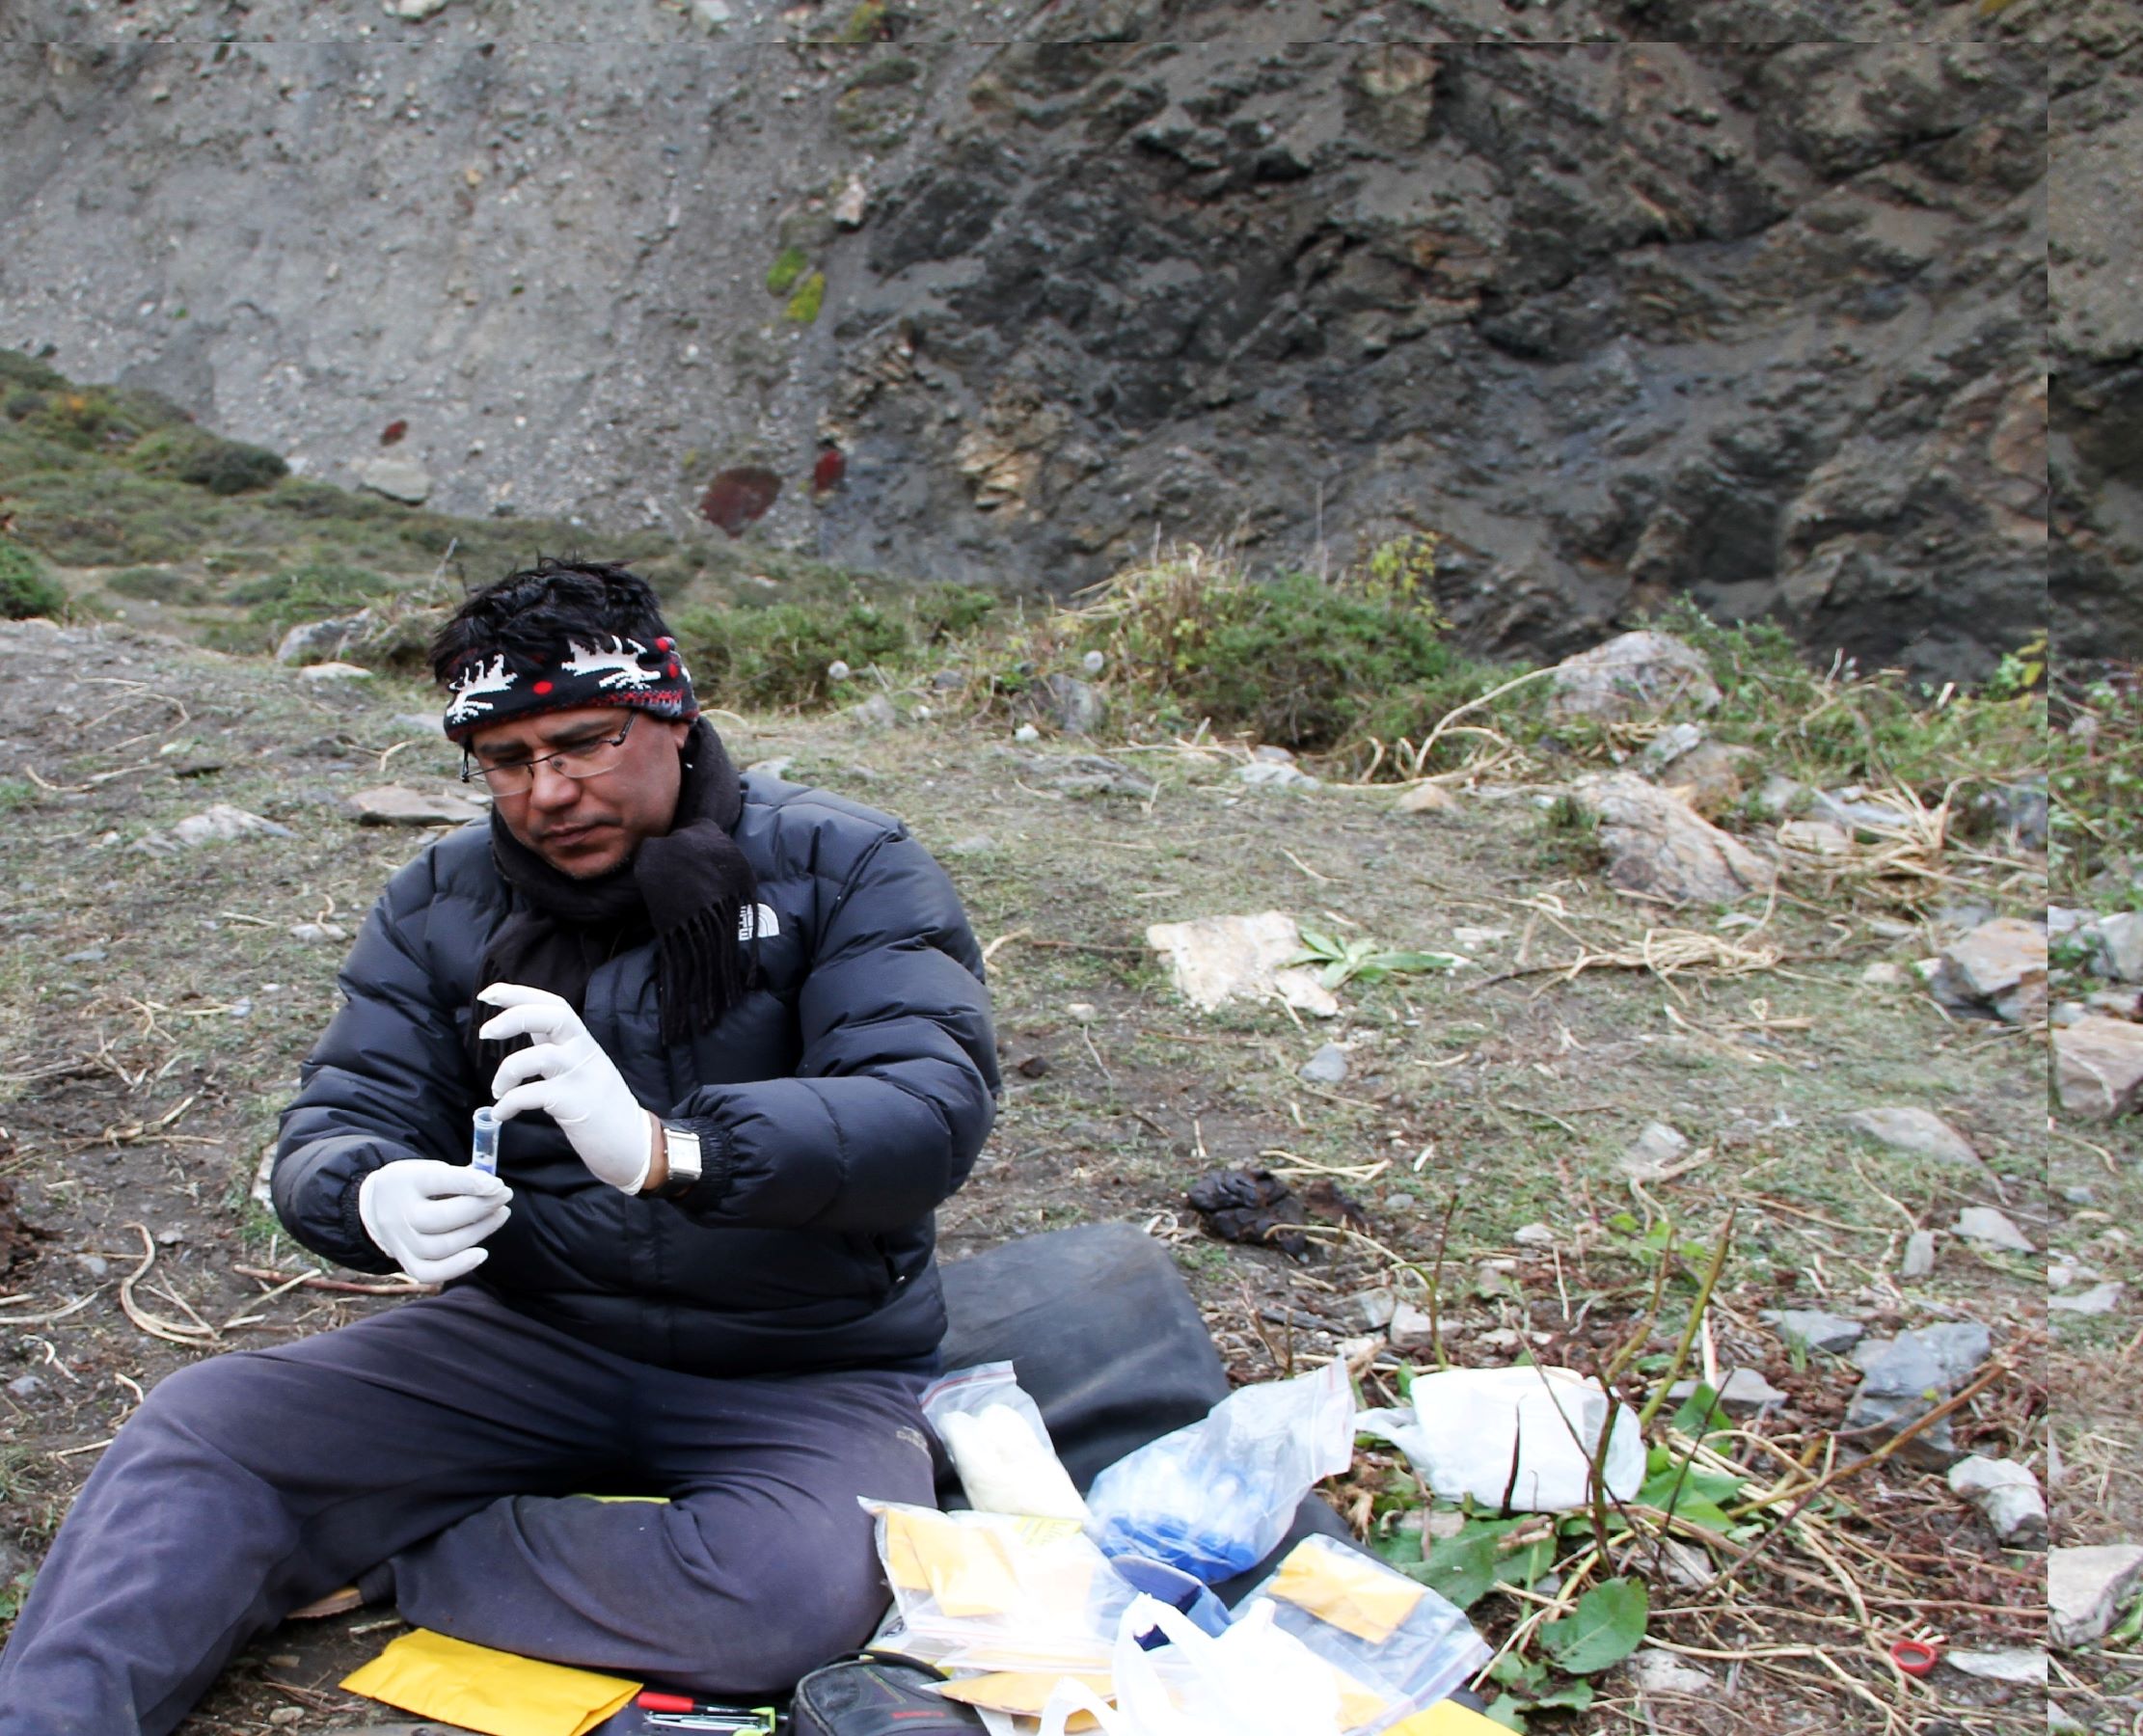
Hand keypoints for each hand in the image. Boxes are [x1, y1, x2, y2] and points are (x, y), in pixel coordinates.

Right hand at [357, 1160, 511, 1283]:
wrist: (379, 1204)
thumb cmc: (418, 1183)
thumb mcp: (431, 1168)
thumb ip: (460, 1176)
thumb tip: (493, 1187)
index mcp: (404, 1180)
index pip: (437, 1181)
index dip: (470, 1183)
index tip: (497, 1184)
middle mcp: (397, 1214)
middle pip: (441, 1218)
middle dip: (480, 1207)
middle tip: (504, 1196)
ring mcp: (399, 1241)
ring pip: (441, 1247)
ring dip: (478, 1232)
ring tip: (500, 1215)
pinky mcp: (405, 1262)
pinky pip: (430, 1273)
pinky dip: (457, 1267)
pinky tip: (481, 1254)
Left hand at [478, 983, 654, 1192]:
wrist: (633, 1145)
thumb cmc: (603, 1110)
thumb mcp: (582, 1069)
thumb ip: (556, 1046)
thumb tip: (523, 1025)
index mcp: (583, 1043)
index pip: (554, 1005)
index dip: (520, 994)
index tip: (489, 994)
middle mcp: (585, 1053)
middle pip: (553, 1016)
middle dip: (514, 1016)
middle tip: (485, 1031)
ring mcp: (582, 1077)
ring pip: (538, 1056)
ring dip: (506, 1071)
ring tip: (497, 1090)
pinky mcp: (576, 1104)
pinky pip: (531, 1095)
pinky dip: (508, 1104)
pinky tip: (501, 1114)